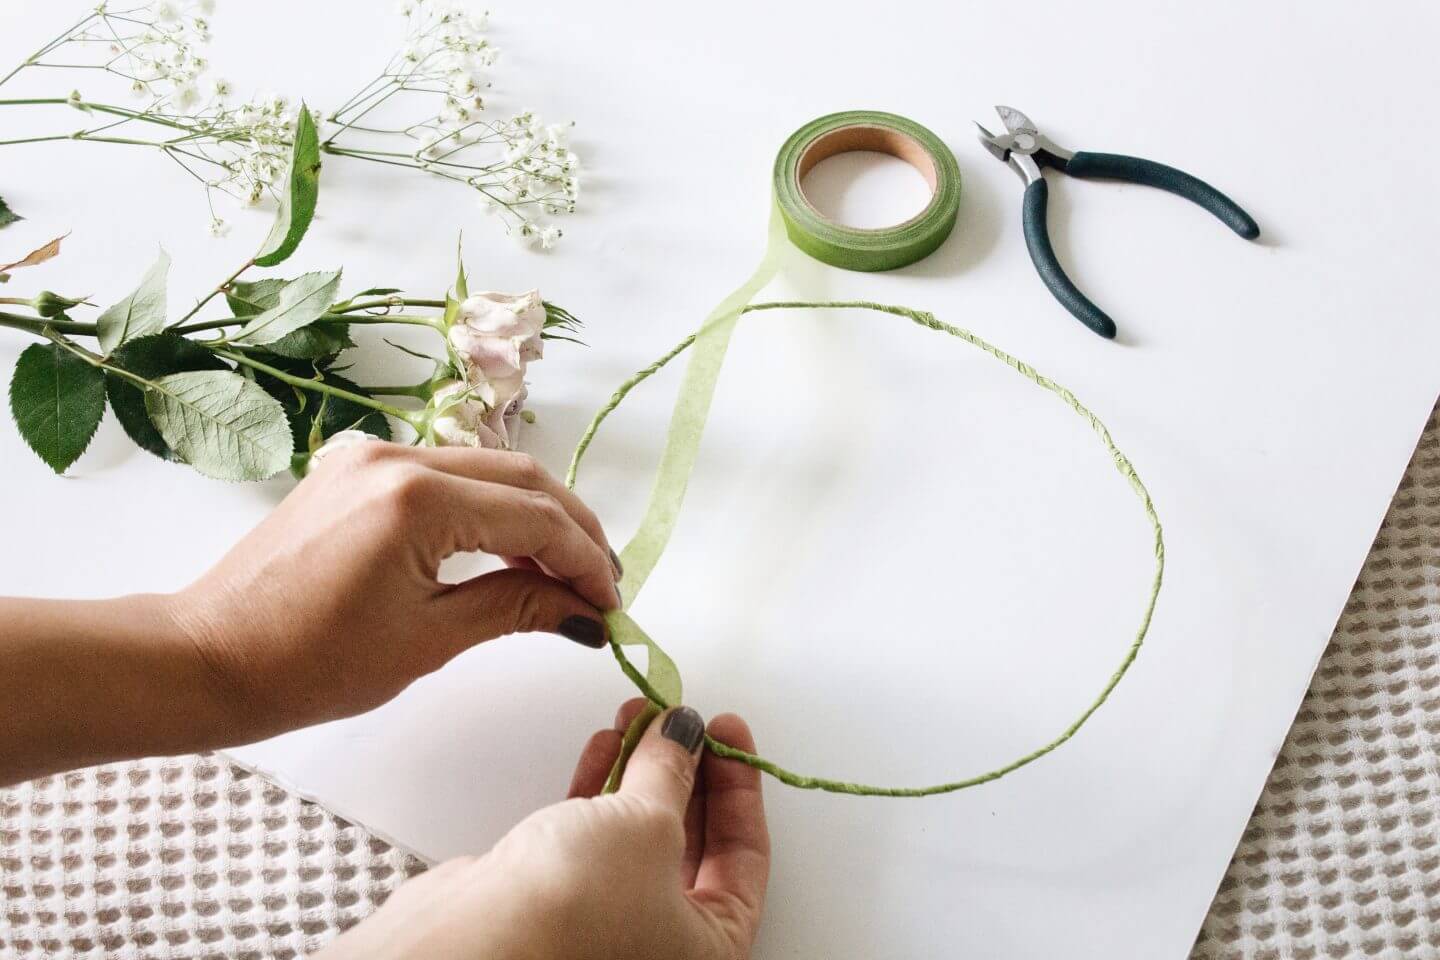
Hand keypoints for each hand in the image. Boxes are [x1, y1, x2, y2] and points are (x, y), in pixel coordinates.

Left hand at [169, 440, 622, 740]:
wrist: (208, 657)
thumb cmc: (309, 664)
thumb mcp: (428, 640)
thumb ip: (517, 608)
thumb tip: (586, 612)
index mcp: (417, 500)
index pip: (535, 516)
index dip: (586, 560)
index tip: (613, 605)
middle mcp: (398, 458)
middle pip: (522, 477)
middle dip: (572, 530)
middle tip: (602, 586)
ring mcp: (372, 456)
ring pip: (487, 471)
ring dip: (534, 517)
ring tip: (565, 574)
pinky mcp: (355, 469)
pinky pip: (446, 476)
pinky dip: (487, 510)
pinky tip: (508, 552)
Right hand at [318, 699, 770, 959]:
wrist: (473, 941)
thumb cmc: (575, 912)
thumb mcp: (650, 823)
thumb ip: (672, 769)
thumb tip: (684, 731)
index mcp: (710, 949)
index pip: (745, 855)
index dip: (739, 784)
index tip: (726, 729)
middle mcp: (662, 944)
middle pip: (692, 841)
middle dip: (683, 769)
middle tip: (681, 719)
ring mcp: (607, 923)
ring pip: (638, 833)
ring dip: (639, 770)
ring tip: (637, 716)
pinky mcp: (556, 902)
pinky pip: (593, 836)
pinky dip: (600, 789)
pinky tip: (605, 745)